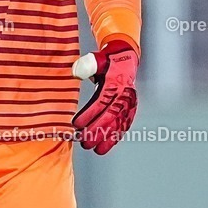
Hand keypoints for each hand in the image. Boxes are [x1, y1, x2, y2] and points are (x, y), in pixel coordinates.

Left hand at [71, 39, 138, 154]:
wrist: (125, 59)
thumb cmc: (107, 60)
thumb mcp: (97, 58)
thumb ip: (87, 64)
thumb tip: (76, 72)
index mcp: (115, 83)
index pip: (101, 101)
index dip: (89, 114)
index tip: (76, 124)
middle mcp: (124, 95)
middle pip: (110, 116)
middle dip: (97, 131)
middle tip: (83, 142)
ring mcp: (129, 103)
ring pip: (118, 124)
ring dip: (107, 138)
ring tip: (95, 150)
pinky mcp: (130, 109)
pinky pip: (123, 126)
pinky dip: (115, 137)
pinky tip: (106, 147)